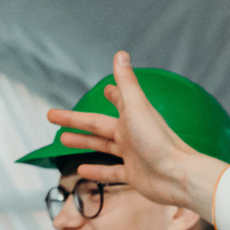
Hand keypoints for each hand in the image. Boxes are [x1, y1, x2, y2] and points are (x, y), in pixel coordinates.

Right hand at [46, 53, 227, 219]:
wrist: (177, 176)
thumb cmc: (158, 140)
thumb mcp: (137, 107)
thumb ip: (127, 82)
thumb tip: (121, 53)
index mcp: (133, 115)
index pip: (118, 100)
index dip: (111, 93)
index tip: (105, 89)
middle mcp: (131, 133)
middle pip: (97, 125)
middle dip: (75, 120)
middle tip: (51, 115)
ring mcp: (132, 155)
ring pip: (102, 147)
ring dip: (83, 142)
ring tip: (63, 139)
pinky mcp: (133, 175)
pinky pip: (111, 173)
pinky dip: (96, 171)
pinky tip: (81, 170)